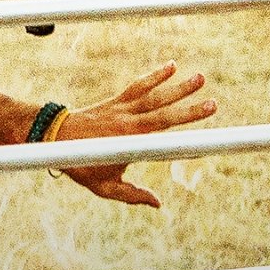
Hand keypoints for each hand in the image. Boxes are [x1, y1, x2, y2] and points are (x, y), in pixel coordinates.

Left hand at [48, 63, 215, 207]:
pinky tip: (171, 66)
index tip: (207, 131)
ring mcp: (123, 108)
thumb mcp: (104, 187)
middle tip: (215, 103)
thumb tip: (158, 203)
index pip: (163, 133)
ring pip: (154, 95)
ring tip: (201, 77)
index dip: (184, 129)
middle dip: (189, 108)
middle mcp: (129, 121)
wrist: (54, 137)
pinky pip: (139, 86)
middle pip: (164, 112)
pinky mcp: (118, 101)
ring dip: (178, 86)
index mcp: (129, 141)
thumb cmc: (81, 163)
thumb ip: (132, 194)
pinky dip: (155, 76)